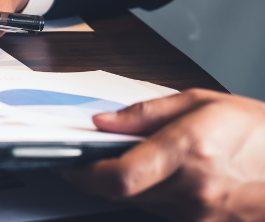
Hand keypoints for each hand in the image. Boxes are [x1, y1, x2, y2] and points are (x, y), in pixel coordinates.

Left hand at [59, 89, 264, 221]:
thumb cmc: (260, 131)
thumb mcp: (202, 103)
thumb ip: (145, 114)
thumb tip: (104, 122)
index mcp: (189, 150)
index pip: (118, 175)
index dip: (84, 174)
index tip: (69, 164)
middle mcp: (193, 188)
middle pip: (121, 193)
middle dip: (96, 178)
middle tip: (85, 161)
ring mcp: (201, 213)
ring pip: (139, 203)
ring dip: (124, 185)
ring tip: (133, 160)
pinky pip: (162, 212)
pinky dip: (151, 195)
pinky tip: (162, 177)